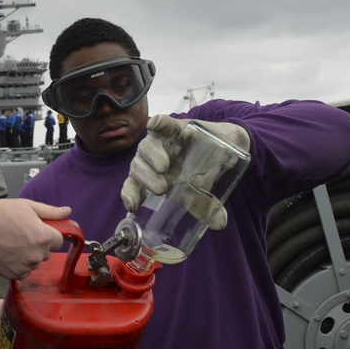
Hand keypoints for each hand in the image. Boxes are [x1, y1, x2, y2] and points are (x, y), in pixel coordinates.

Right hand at [0, 199, 68, 279]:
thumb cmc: (1, 214)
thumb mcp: (28, 206)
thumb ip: (50, 212)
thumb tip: (67, 212)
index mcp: (44, 237)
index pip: (59, 241)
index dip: (48, 234)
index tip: (37, 230)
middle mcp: (37, 254)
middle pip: (46, 253)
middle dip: (37, 245)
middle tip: (21, 235)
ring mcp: (25, 266)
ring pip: (33, 262)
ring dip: (27, 256)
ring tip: (10, 243)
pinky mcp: (13, 274)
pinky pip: (22, 271)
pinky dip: (16, 265)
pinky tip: (6, 253)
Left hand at [120, 115, 249, 229]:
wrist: (220, 145)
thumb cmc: (200, 170)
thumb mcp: (200, 191)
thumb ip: (204, 207)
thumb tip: (220, 225)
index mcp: (150, 178)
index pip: (132, 186)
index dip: (129, 195)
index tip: (133, 206)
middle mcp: (148, 160)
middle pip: (136, 167)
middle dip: (145, 179)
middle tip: (161, 189)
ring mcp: (158, 142)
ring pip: (145, 147)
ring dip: (152, 156)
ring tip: (164, 167)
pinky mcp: (171, 127)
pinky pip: (161, 124)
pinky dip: (158, 123)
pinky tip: (155, 124)